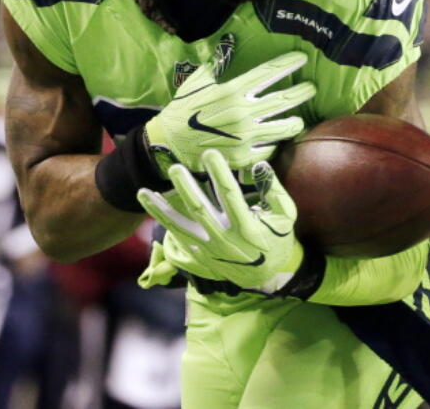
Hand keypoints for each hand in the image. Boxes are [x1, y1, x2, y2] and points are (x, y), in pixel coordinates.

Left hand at [138, 149, 303, 293]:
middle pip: (200, 211)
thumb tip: (259, 165)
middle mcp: (224, 239)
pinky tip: (150, 204)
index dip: (219, 174)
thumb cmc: (277, 238)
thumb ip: (273, 191)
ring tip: (143, 192)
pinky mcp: (199, 255)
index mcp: (247, 228)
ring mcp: (208, 249)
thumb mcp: (285, 216)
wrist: (265, 275)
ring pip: (179, 228)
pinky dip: (163, 221)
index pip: (230, 196)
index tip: (210, 154)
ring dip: (160, 209)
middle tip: (175, 168)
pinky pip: (177, 237)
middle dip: (186, 188)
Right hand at [145, 51, 315, 172]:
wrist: (168, 144)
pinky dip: (274, 145)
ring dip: (295, 122)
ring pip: (284, 128)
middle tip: (311, 88)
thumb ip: (216, 64)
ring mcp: (246, 136)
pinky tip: (276, 141)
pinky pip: (270, 150)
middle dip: (303, 92)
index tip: (302, 58)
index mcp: (233, 91)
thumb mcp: (197, 82)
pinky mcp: (244, 157)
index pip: (269, 73)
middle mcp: (243, 112)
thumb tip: (228, 43)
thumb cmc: (182, 110)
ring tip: (298, 119)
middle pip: (285, 99)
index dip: (288, 64)